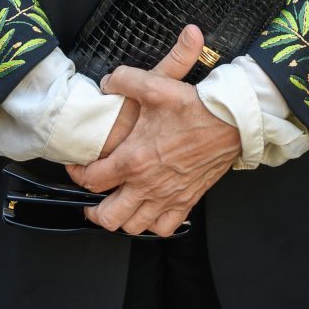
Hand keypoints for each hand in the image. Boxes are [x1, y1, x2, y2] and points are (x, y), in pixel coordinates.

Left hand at [65, 25, 240, 237]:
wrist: (232, 121)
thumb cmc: (195, 107)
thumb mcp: (154, 85)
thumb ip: (123, 80)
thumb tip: (107, 83)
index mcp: (133, 160)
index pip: (91, 180)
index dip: (77, 175)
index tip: (77, 167)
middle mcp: (147, 185)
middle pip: (108, 217)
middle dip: (94, 211)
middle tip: (93, 199)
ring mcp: (168, 197)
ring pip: (133, 227)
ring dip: (122, 219)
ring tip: (119, 207)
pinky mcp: (187, 201)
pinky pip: (164, 228)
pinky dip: (153, 225)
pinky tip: (150, 212)